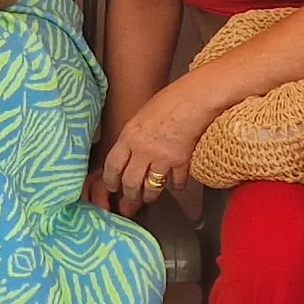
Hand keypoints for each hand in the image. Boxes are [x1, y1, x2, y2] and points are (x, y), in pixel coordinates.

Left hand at [89, 83, 216, 215]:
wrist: (193, 99)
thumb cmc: (168, 100)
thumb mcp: (141, 115)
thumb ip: (133, 136)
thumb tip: (130, 150)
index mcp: (128, 136)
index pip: (113, 165)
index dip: (110, 180)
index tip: (111, 187)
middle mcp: (142, 151)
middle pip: (130, 182)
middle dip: (129, 196)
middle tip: (128, 204)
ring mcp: (162, 158)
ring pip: (151, 187)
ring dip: (149, 196)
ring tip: (148, 199)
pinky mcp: (181, 162)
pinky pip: (176, 183)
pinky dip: (175, 186)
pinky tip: (175, 187)